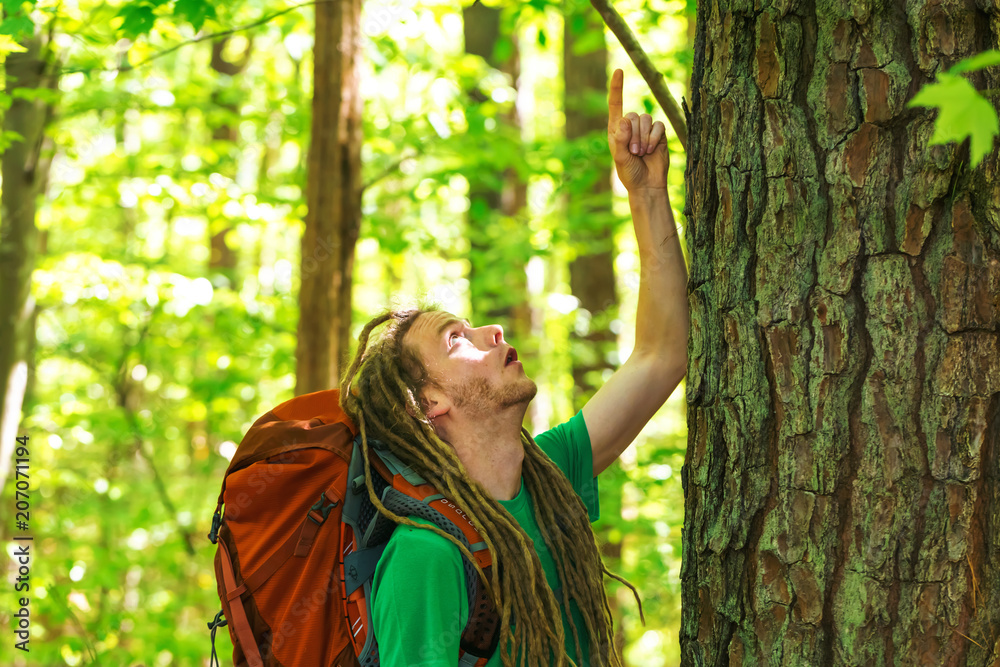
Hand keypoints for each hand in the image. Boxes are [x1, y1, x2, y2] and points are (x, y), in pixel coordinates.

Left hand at [608, 68, 668, 192]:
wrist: (647, 184)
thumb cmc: (629, 173)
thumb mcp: (620, 158)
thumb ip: (621, 140)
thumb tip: (625, 119)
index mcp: (616, 129)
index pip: (615, 104)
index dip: (617, 87)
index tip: (619, 70)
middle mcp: (630, 126)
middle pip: (633, 115)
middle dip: (634, 135)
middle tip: (634, 152)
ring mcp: (645, 129)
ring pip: (647, 119)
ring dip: (644, 138)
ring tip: (641, 153)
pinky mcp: (659, 133)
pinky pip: (658, 126)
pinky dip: (654, 138)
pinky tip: (651, 150)